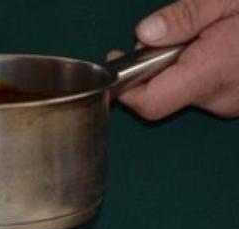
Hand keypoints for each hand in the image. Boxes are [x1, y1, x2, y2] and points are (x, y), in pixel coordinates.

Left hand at [115, 0, 238, 119]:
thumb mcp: (225, 0)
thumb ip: (185, 16)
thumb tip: (145, 34)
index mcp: (213, 70)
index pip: (150, 101)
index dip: (125, 88)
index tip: (116, 63)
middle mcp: (219, 97)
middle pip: (161, 94)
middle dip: (153, 66)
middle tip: (168, 35)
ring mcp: (228, 103)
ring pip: (181, 92)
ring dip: (177, 67)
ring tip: (200, 38)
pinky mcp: (234, 103)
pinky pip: (201, 91)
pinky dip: (196, 72)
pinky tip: (213, 50)